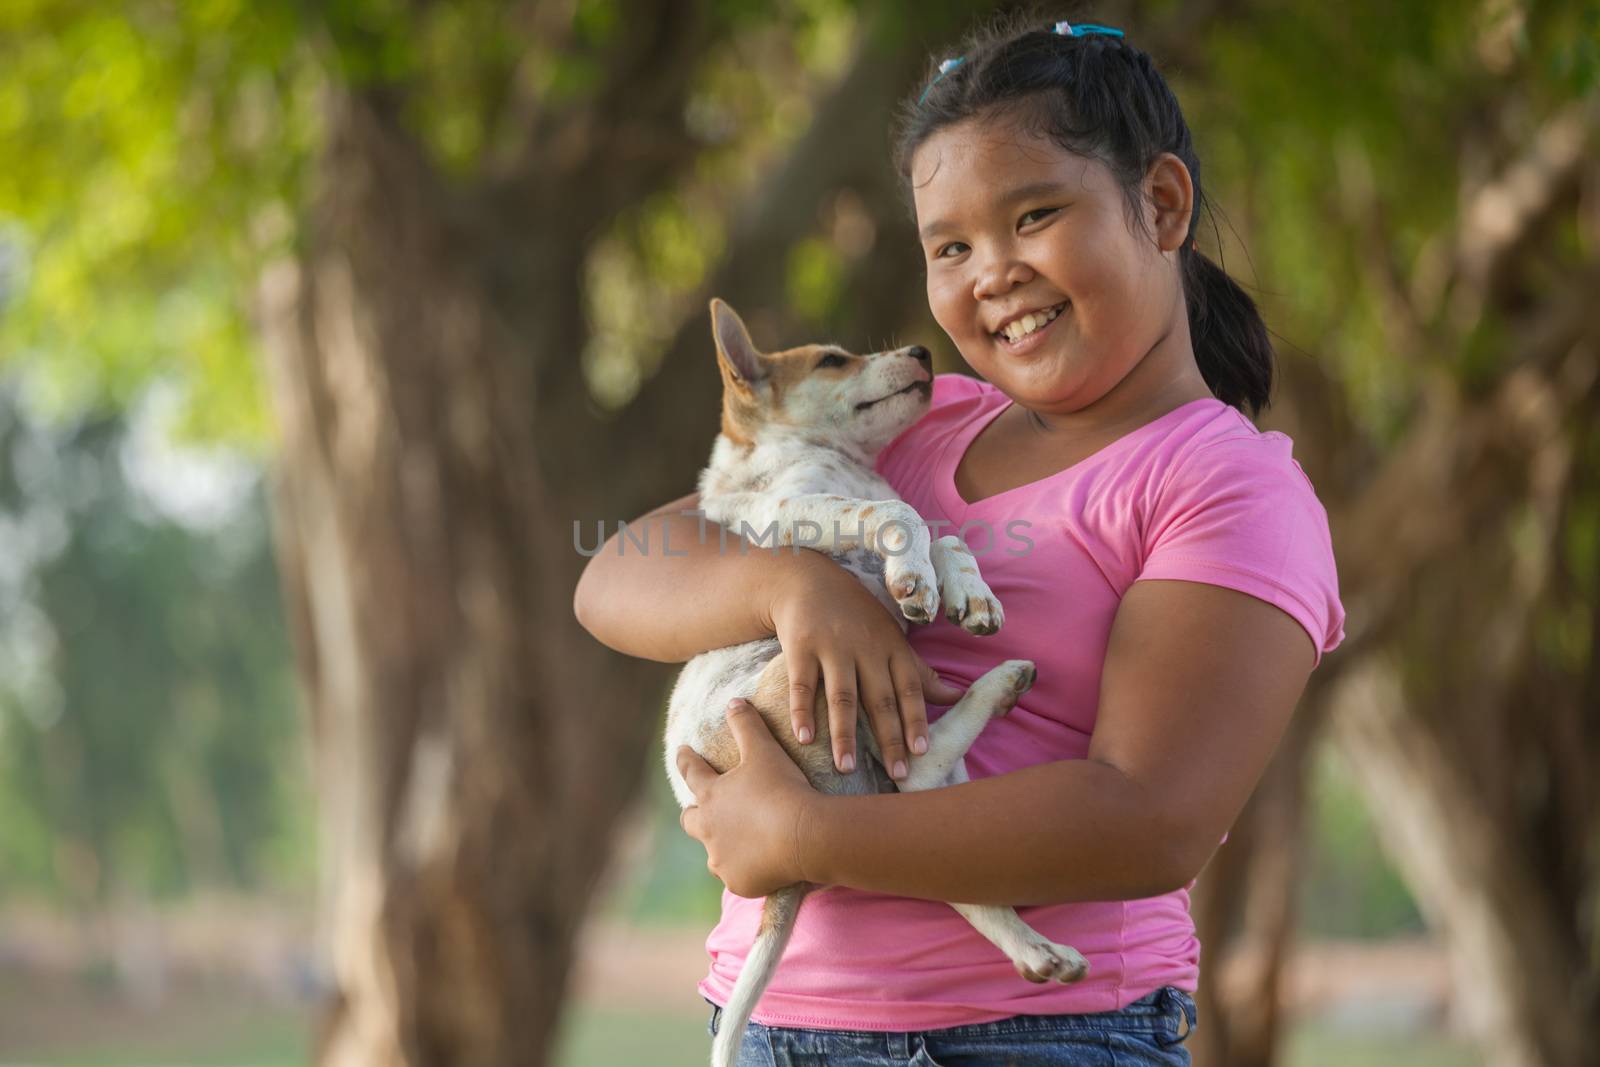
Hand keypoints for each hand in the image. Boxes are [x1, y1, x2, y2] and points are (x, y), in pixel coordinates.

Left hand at [677, 699, 819, 898]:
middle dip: (694, 813)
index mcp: (712, 796)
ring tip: (736, 842)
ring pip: (713, 853)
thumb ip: (746, 724)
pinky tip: (759, 865)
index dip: (686, 760)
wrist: (804, 836)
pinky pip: (737, 876)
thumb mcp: (764, 750)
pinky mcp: (739, 882)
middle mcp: (709, 830)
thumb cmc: (782, 789)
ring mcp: (722, 859)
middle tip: (701, 809)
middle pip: (691, 820)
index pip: (692, 772)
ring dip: (720, 845)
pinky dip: (745, 869)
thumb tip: (733, 701)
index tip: (682, 751)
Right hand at [765, 554, 965, 780]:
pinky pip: (803, 684)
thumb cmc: (857, 616)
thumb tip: (956, 697)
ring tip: (846, 768)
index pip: (910, 688)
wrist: (808, 579)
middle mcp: (866, 648)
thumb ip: (919, 672)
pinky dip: (802, 711)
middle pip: (880, 699)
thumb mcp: (891, 638)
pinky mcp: (801, 646)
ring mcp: (833, 647)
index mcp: (892, 648)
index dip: (917, 719)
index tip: (922, 751)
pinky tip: (805, 738)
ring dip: (845, 734)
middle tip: (896, 774)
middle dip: (889, 739)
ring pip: (842, 696)